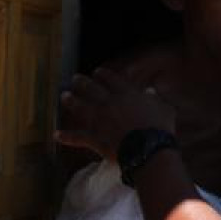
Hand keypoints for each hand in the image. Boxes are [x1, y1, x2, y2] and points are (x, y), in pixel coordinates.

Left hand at [55, 67, 176, 161]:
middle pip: (91, 89)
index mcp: (126, 94)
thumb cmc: (160, 128)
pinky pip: (77, 137)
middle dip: (82, 82)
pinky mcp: (94, 138)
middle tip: (75, 78)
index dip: (103, 74)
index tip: (97, 72)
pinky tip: (56, 135)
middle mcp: (109, 103)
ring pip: (80, 107)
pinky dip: (66, 137)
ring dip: (71, 101)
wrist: (148, 148)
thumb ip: (155, 99)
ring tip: (64, 96)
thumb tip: (151, 92)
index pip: (111, 79)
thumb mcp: (164, 108)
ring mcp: (99, 120)